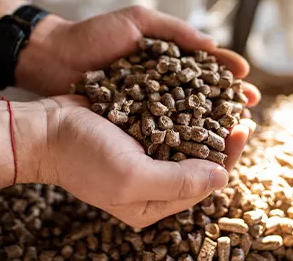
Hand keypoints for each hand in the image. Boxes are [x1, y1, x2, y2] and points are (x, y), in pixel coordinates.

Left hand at [16, 5, 259, 171]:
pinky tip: (198, 142)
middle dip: (227, 98)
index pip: (205, 63)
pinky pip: (163, 127)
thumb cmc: (94, 35)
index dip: (227, 70)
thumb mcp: (137, 21)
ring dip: (211, 119)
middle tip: (250, 108)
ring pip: (187, 112)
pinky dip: (182, 134)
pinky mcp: (135, 118)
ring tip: (233, 127)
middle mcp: (163, 80)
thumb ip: (173, 29)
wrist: (55, 58)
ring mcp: (150, 101)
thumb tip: (211, 42)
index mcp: (167, 55)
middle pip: (203, 90)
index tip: (246, 77)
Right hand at [40, 95, 230, 227]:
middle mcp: (155, 177)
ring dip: (209, 119)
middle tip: (242, 111)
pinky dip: (188, 109)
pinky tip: (202, 94)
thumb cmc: (83, 156)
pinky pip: (171, 121)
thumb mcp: (129, 179)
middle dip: (223, 137)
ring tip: (229, 100)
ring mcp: (148, 152)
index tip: (243, 128)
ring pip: (189, 138)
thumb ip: (177, 182)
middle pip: (200, 159)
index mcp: (154, 199)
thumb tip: (222, 178)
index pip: (203, 181)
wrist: (49, 128)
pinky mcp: (141, 129)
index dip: (227, 156)